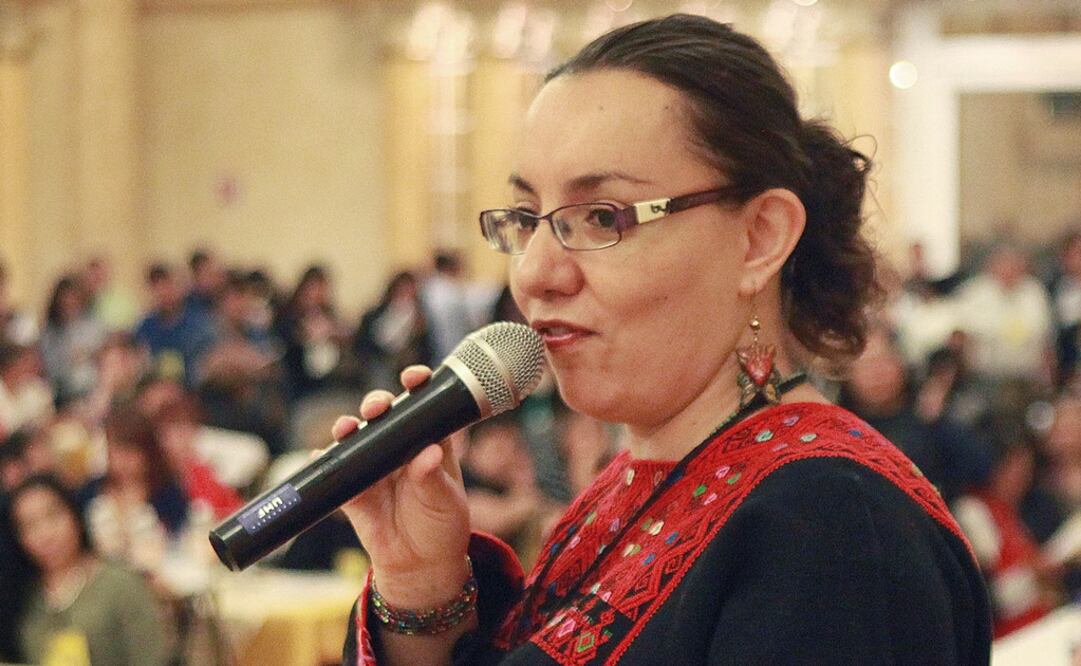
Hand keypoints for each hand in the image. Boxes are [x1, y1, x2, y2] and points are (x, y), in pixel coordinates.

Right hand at [331, 366, 471, 607]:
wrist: (420, 566)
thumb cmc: (441, 526)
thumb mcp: (444, 502)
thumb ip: (433, 479)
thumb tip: (430, 454)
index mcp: (429, 441)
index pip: (424, 405)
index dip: (418, 384)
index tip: (414, 376)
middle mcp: (399, 447)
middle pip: (384, 414)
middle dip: (376, 403)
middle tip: (375, 407)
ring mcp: (373, 466)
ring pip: (355, 436)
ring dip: (347, 427)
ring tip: (346, 429)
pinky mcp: (352, 489)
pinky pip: (333, 470)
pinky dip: (322, 461)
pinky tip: (318, 456)